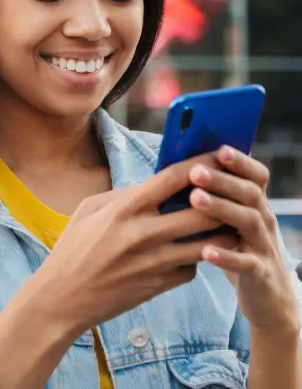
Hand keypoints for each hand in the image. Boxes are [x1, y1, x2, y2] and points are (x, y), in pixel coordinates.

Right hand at [32, 154, 238, 334]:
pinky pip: (193, 268)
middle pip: (204, 212)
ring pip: (209, 244)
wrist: (61, 298)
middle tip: (229, 195)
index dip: (202, 164)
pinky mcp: (160, 285)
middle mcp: (143, 234)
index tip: (217, 157)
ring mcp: (154, 262)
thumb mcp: (88, 210)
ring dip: (220, 232)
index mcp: (123, 209)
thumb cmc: (72, 249)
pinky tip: (190, 253)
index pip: (173, 179)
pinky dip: (196, 259)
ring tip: (223, 223)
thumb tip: (155, 185)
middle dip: (222, 201)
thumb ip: (124, 195)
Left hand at [187, 146, 300, 336]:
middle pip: (249, 193)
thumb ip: (213, 199)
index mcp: (254, 205)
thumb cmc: (237, 250)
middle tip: (196, 171)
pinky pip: (246, 263)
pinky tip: (206, 251)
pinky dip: (227, 256)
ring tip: (195, 200)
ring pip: (249, 221)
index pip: (256, 177)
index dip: (241, 162)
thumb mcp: (229, 222)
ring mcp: (263, 246)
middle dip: (223, 180)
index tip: (219, 148)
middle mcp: (263, 220)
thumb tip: (177, 170)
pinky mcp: (259, 273)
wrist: (268, 298)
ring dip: (222, 208)